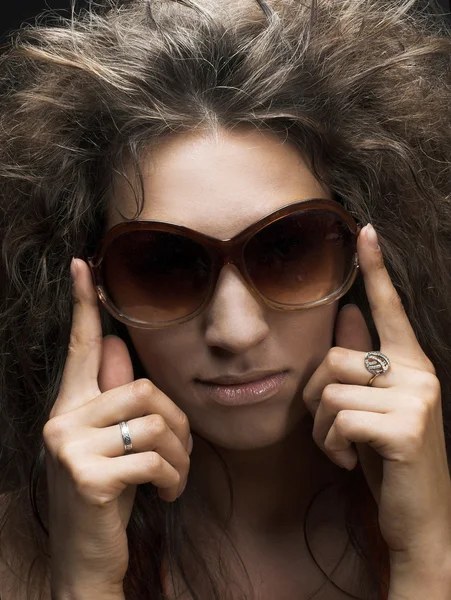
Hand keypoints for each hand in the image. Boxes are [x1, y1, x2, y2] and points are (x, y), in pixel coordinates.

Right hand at [43, 258, 192, 594]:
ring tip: (174, 478)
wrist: (86, 559)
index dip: (83, 304)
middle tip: (179, 455)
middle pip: (144, 388)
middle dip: (177, 424)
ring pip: (154, 423)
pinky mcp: (85, 477)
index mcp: (71, 407)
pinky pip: (154, 459)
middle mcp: (61, 420)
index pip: (79, 347)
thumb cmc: (110, 494)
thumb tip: (114, 342)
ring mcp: (68, 448)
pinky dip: (174, 479)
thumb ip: (113, 397)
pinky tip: (165, 495)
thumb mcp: (114, 444)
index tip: (82, 264)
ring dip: (179, 456)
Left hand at [303, 224, 450, 573]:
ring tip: (343, 447)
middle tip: (332, 428)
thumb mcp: (371, 409)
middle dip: (316, 398)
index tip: (365, 230)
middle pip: (333, 359)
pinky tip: (350, 461)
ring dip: (321, 429)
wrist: (419, 520)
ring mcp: (417, 399)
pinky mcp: (405, 428)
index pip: (389, 308)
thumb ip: (361, 364)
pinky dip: (330, 445)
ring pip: (329, 392)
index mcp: (410, 364)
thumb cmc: (387, 460)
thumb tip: (347, 317)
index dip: (377, 269)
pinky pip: (338, 420)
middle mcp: (419, 372)